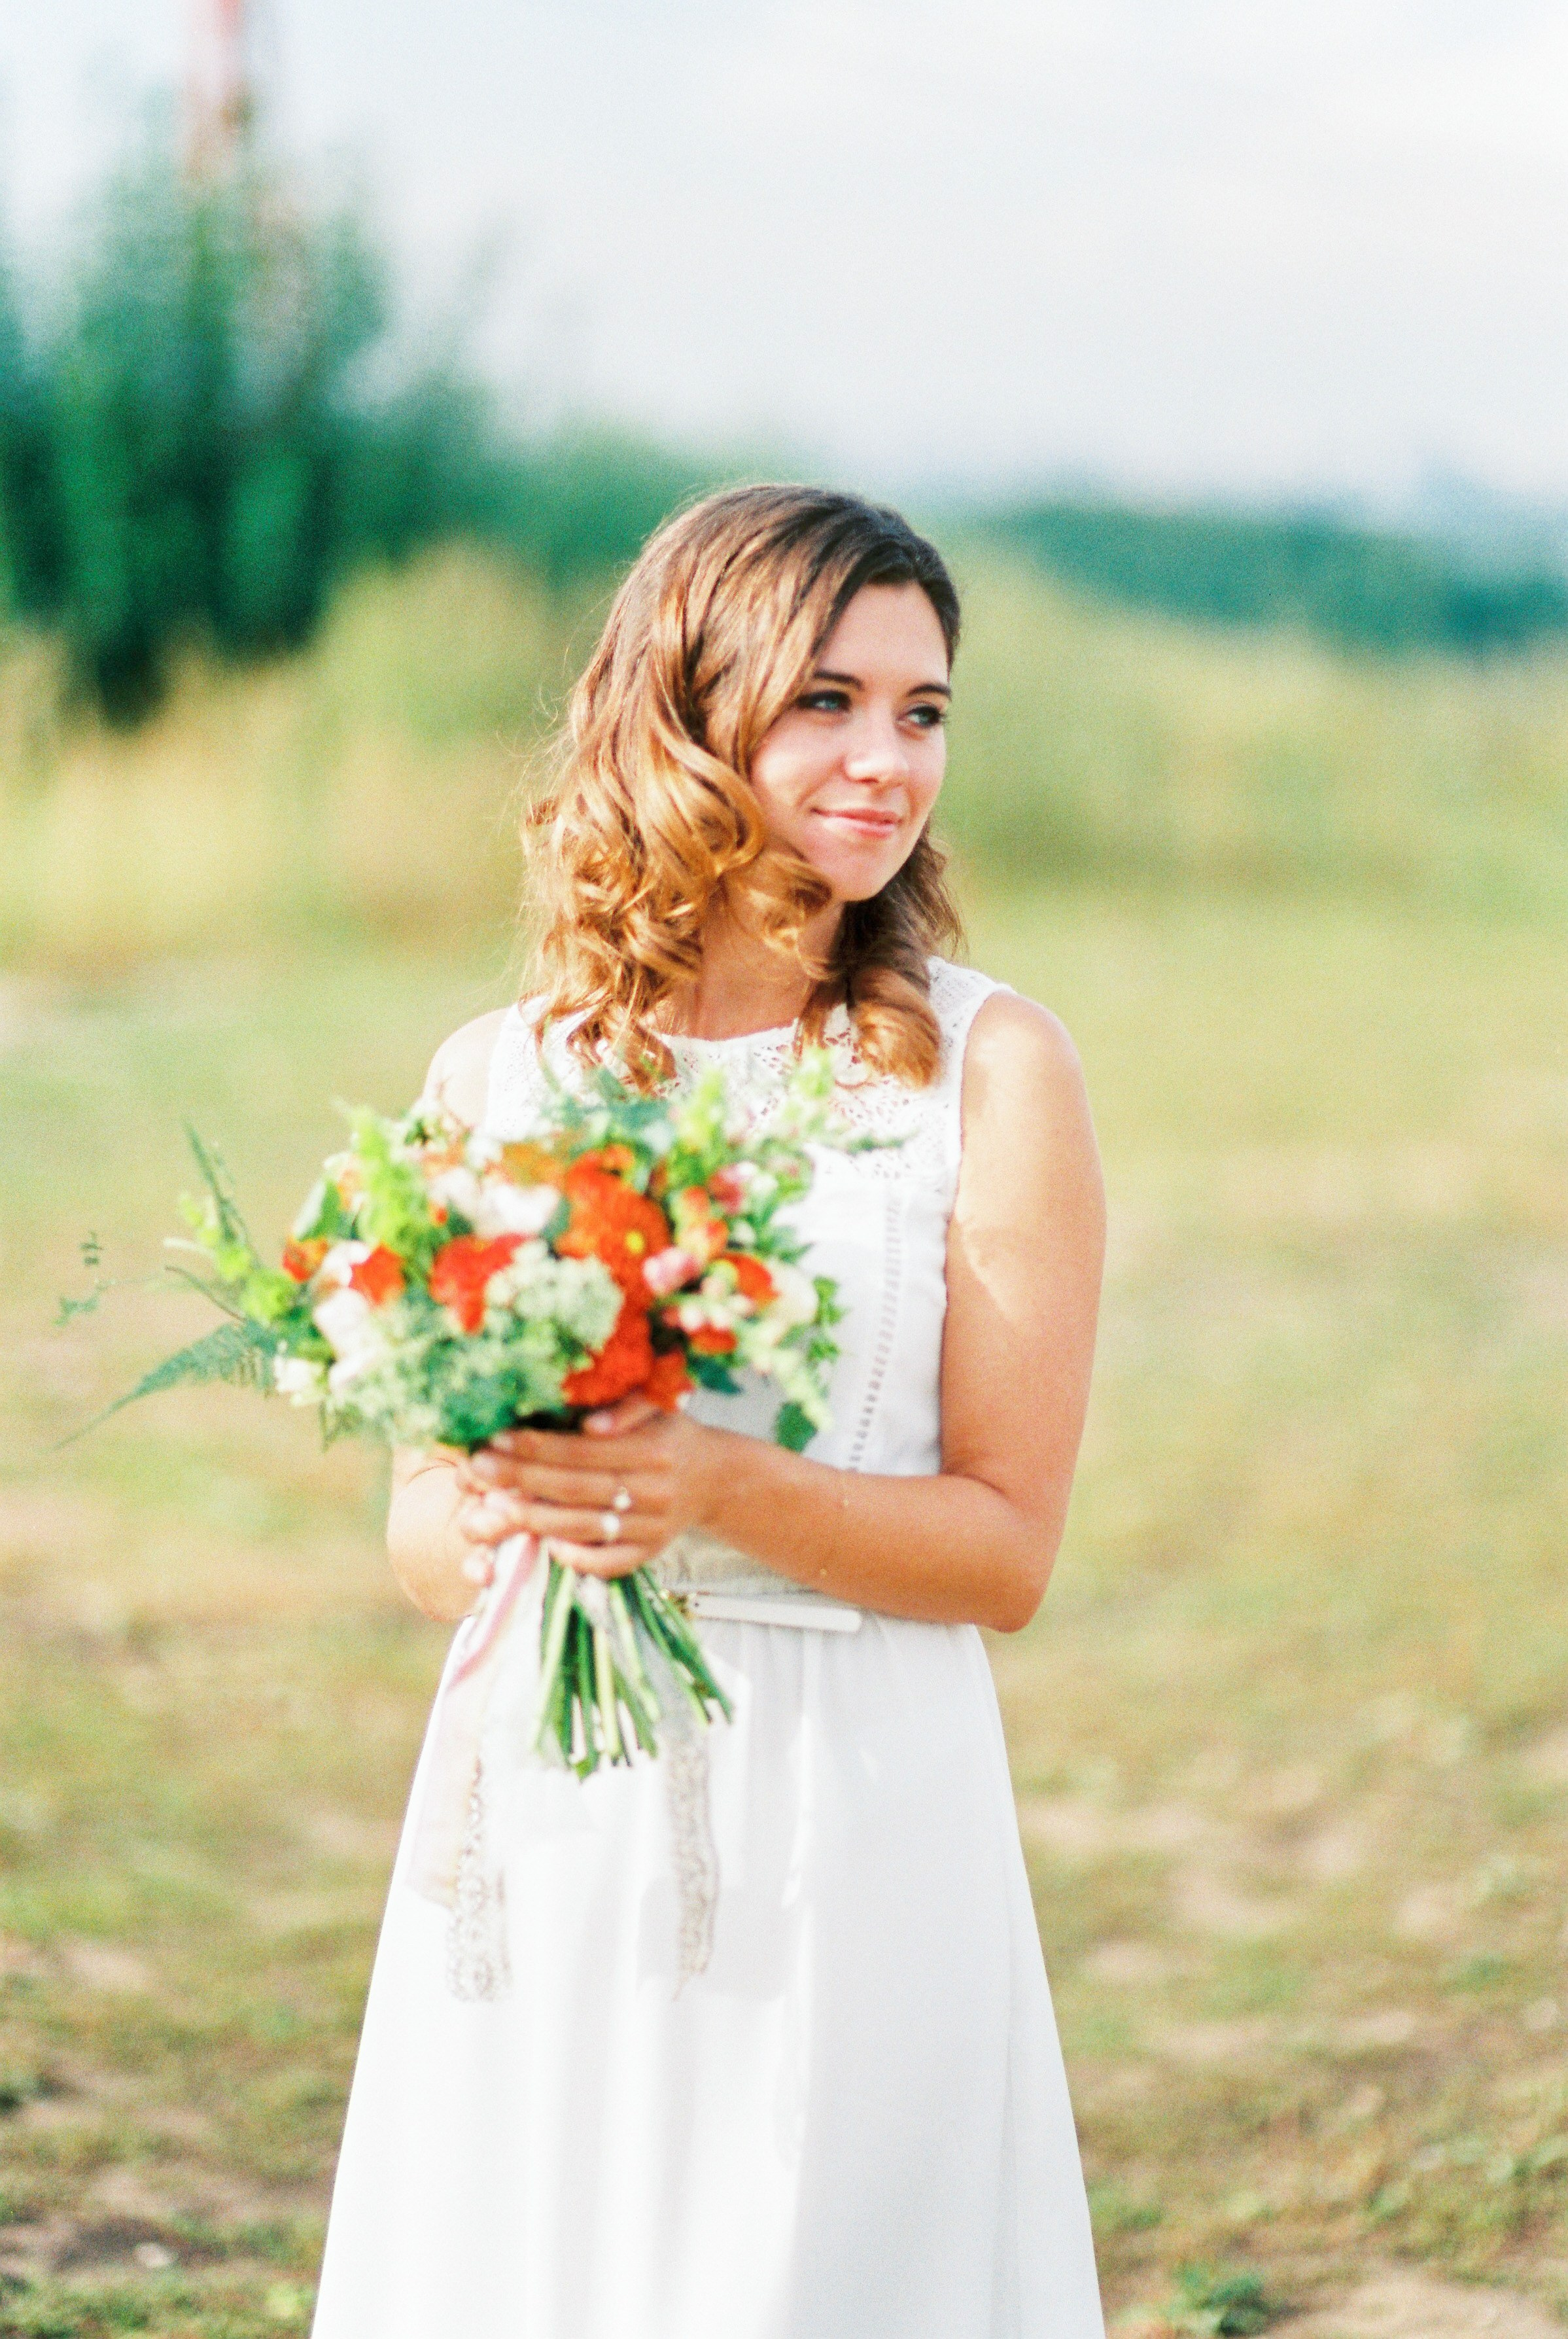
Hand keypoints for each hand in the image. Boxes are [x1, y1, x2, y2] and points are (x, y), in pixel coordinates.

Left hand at [454, 1395, 711, 1579]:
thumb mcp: (658, 1406)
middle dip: (521, 1479)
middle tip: (478, 1470)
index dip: (537, 1446)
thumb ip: (626, 1407)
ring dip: (535, 1520)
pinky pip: (610, 1563)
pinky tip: (545, 1545)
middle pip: (576, 1489)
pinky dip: (577, 1558)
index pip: (583, 1450)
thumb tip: (590, 1425)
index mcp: (654, 1449)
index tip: (495, 1439)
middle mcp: (655, 1491)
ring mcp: (653, 1527)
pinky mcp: (651, 1554)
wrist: (715, 1478)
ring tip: (493, 1507)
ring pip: (586, 1528)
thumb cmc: (669, 1434)